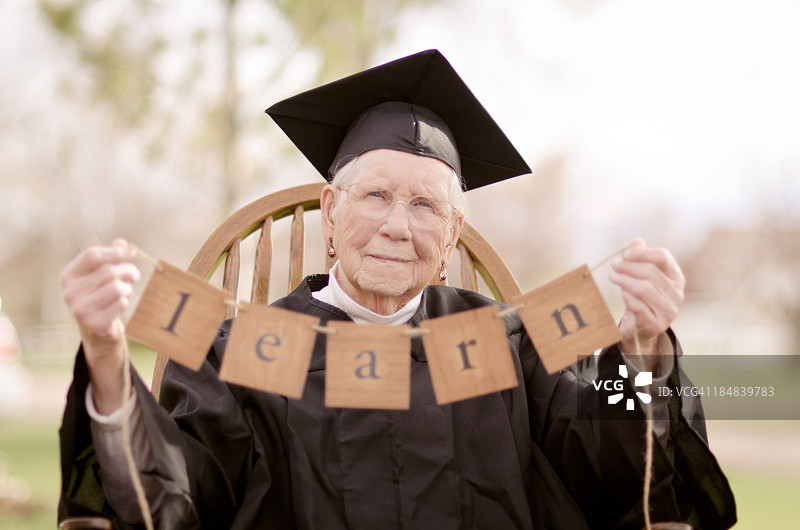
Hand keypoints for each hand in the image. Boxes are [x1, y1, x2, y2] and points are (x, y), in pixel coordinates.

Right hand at [60, 239, 140, 412]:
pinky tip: (120, 305)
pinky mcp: (94, 323)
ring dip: (127, 288)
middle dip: (128, 270)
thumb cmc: (100, 296)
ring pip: (117, 287)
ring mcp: (80, 309)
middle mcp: (69, 293)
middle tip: (135, 275)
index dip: (115, 252)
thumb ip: (110, 257)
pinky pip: (121, 303)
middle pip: (108, 271)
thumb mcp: (100, 275)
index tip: (132, 252)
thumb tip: (123, 243)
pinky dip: (125, 301)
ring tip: (125, 291)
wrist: (98, 330)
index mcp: (68, 276)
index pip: (92, 255)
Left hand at [608, 239, 684, 370]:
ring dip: (624, 280)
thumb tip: (636, 241)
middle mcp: (677, 293)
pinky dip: (627, 297)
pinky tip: (622, 292)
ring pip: (644, 288)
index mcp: (676, 277)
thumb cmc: (642, 298)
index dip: (642, 253)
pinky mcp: (656, 324)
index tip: (624, 254)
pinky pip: (638, 306)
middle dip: (628, 267)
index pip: (663, 257)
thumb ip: (641, 258)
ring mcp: (669, 310)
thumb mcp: (642, 277)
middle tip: (614, 266)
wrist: (641, 329)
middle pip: (650, 272)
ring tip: (612, 276)